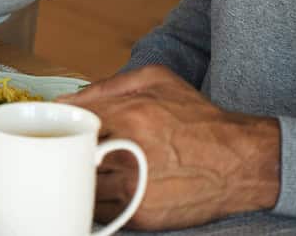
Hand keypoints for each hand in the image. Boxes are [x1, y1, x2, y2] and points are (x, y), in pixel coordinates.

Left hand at [59, 65, 280, 230]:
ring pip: (79, 186)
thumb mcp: (155, 80)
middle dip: (62, 153)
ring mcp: (133, 188)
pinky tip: (104, 187)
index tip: (54, 129)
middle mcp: (128, 152)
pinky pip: (98, 210)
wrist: (241, 161)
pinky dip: (94, 200)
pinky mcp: (141, 215)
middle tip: (62, 150)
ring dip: (76, 179)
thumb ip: (105, 86)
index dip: (58, 126)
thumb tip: (65, 101)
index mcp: (128, 115)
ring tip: (85, 169)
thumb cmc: (197, 118)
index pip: (69, 121)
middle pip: (68, 156)